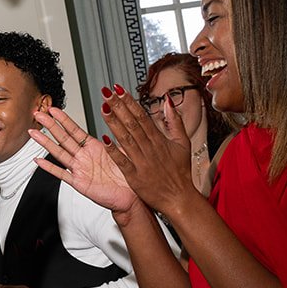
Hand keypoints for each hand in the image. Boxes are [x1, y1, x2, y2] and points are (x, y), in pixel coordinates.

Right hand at [29, 107, 135, 212]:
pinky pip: (62, 174)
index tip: (53, 109)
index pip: (75, 130)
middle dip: (50, 126)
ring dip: (45, 142)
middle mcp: (84, 157)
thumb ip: (117, 135)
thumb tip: (115, 119)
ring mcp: (80, 169)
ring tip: (33, 133)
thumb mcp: (125, 150)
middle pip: (63, 138)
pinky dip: (49, 167)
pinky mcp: (79, 183)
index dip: (63, 119)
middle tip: (38, 115)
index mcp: (95, 147)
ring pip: (59, 153)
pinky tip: (39, 160)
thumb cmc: (129, 175)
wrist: (131, 196)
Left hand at [101, 86, 193, 217]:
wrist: (179, 198)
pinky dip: (114, 151)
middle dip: (119, 106)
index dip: (129, 102)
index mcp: (159, 140)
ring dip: (114, 123)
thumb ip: (175, 121)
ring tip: (103, 108)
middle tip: (106, 92)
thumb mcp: (183, 143)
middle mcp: (150, 148)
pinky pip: (123, 162)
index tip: (119, 89)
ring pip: (126, 139)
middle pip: (132, 123)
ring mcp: (142, 162)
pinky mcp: (135, 177)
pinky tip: (104, 139)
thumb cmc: (180, 172)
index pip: (142, 116)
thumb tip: (168, 102)